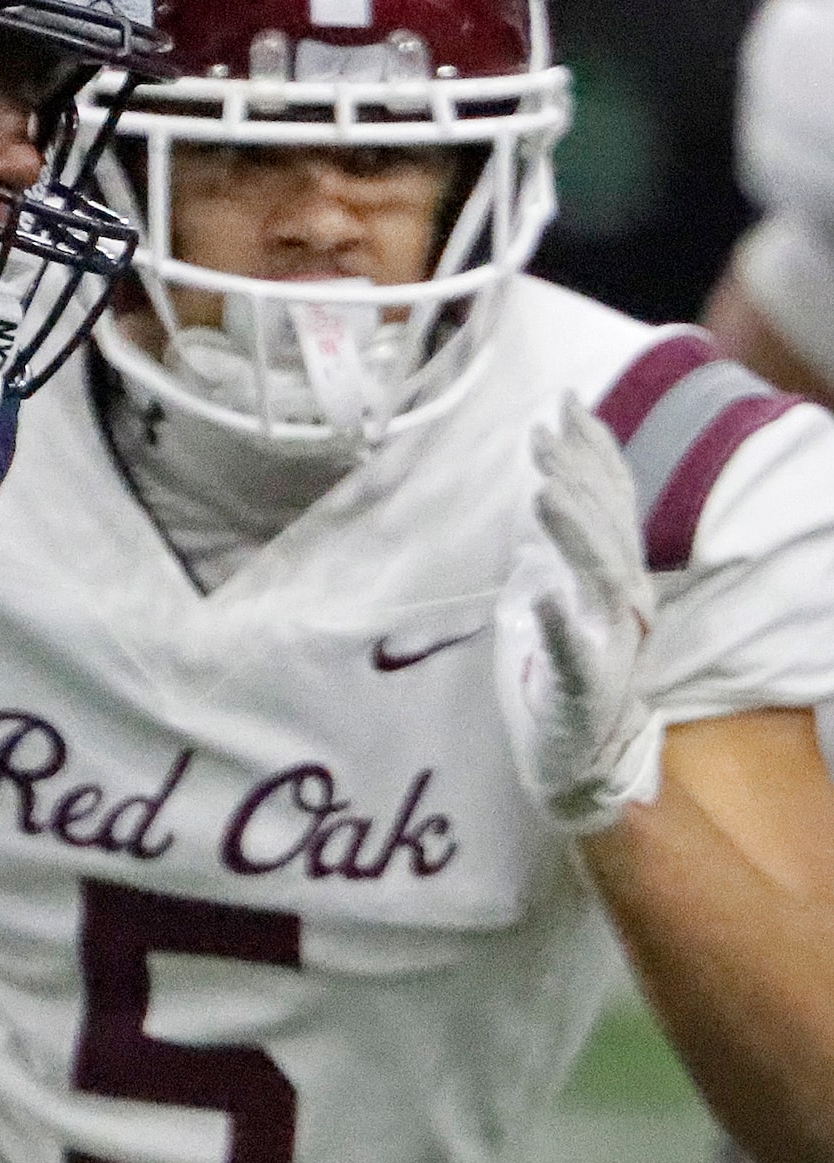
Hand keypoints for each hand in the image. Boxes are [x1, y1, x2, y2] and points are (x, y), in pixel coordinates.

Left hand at [494, 394, 662, 831]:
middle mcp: (620, 604)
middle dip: (579, 476)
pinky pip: (573, 653)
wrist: (575, 758)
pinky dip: (559, 625)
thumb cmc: (561, 671)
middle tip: (547, 431)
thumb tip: (549, 479)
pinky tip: (542, 599)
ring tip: (543, 489)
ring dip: (573, 532)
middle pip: (607, 529)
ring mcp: (606, 644)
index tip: (566, 404)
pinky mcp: (581, 687)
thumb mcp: (558, 591)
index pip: (612, 504)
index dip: (594, 453)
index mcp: (614, 579)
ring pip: (596, 578)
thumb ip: (562, 544)